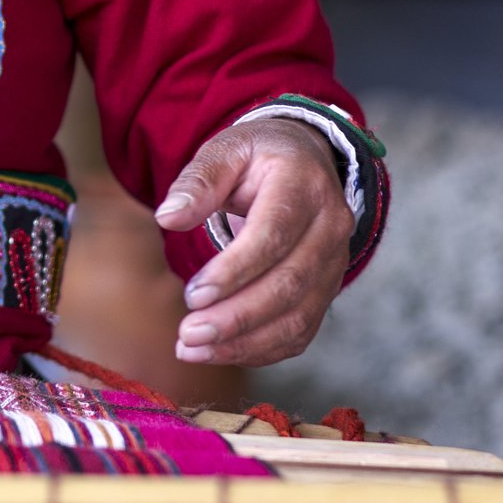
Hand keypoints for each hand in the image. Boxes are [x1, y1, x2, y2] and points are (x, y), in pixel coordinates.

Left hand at [150, 118, 350, 367]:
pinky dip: (260, 349)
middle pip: (288, 284)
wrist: (304, 164)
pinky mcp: (326, 291)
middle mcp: (330, 227)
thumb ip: (198, 182)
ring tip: (193, 349)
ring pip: (297, 316)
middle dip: (235, 317)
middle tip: (187, 334)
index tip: (193, 295)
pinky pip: (299, 332)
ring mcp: (334, 264)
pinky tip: (220, 351)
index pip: (273, 235)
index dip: (234, 271)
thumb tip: (168, 217)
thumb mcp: (226, 151)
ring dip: (244, 341)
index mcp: (304, 185)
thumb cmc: (258, 159)